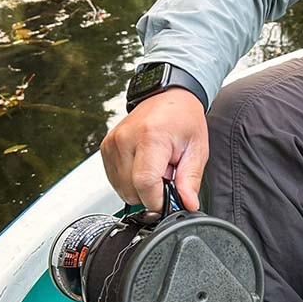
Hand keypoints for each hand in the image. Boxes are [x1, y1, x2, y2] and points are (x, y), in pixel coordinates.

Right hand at [100, 89, 208, 212]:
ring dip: (140, 187)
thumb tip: (187, 204)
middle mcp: (125, 139)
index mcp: (150, 137)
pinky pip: (115, 180)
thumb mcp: (196, 149)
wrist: (169, 97)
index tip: (169, 202)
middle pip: (131, 190)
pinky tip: (143, 165)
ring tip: (156, 167)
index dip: (158, 201)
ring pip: (122, 189)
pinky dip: (130, 180)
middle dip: (152, 193)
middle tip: (166, 174)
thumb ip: (190, 180)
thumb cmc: (183, 118)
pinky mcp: (106, 148)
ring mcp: (112, 143)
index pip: (145, 184)